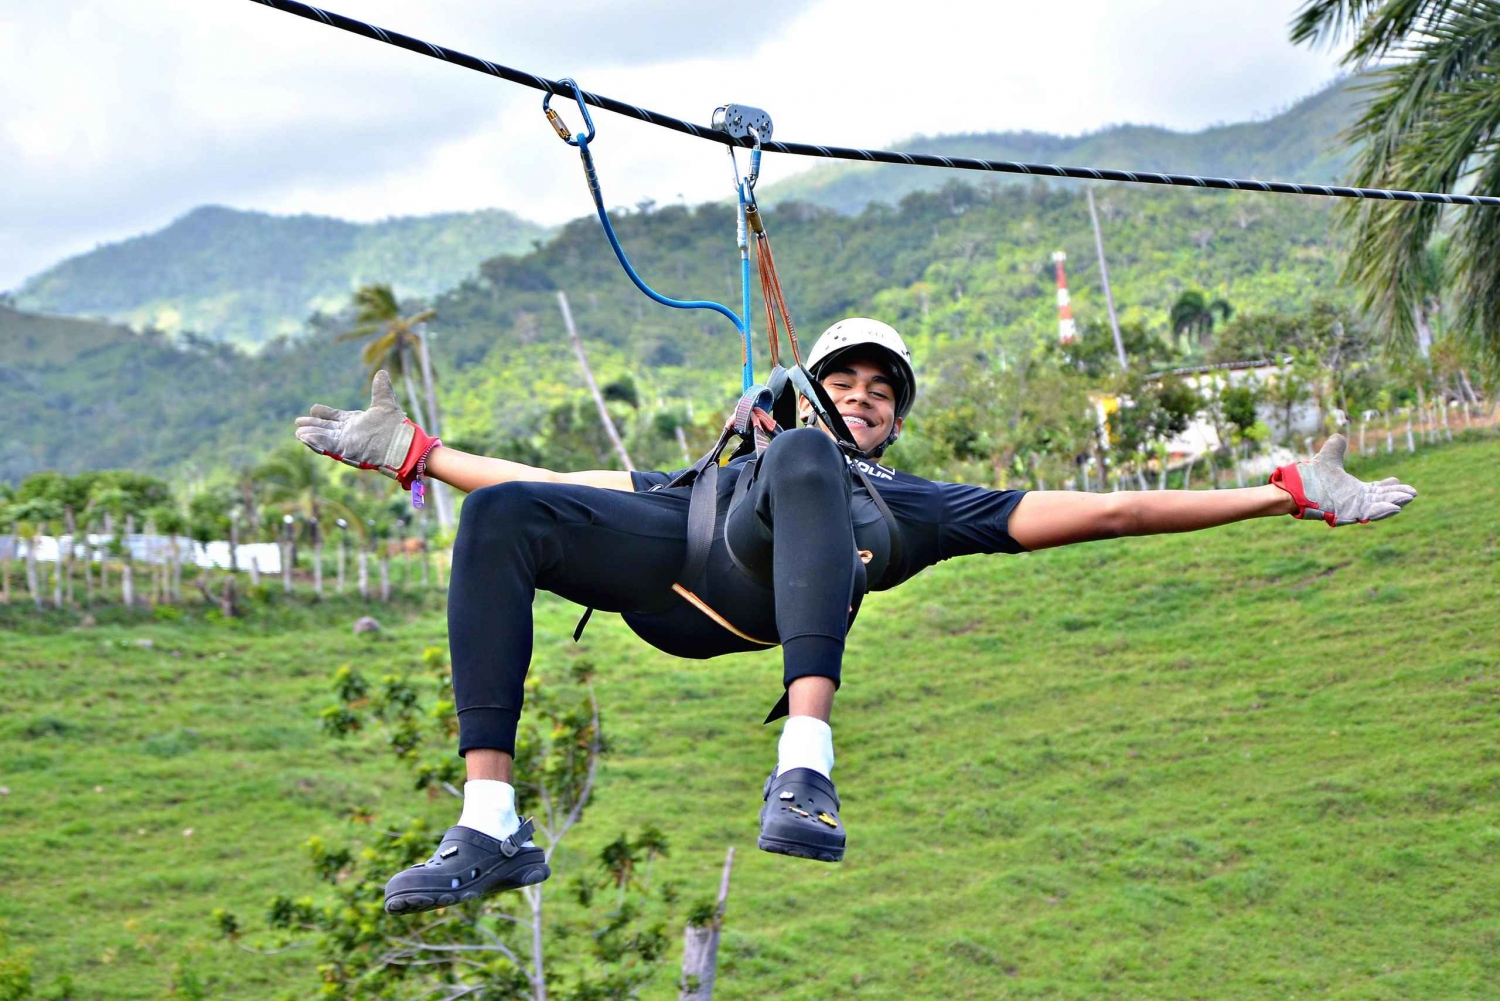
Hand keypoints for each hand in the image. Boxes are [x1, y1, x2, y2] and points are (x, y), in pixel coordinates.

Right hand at [294, 370, 416, 479]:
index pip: (336, 417)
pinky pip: (329, 446)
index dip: (324, 414)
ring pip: (324, 438)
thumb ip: (381, 389)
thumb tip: (382, 373)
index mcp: (356, 422)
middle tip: (298, 423)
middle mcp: (350, 433)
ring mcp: (347, 443)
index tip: (313, 408)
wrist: (404, 443)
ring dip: (311, 435)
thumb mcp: (385, 404)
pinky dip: (317, 442)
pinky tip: (305, 437)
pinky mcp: (347, 451)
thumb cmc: (396, 428)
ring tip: (298, 433)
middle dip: (312, 425)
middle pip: (326, 429)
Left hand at [1271, 434, 1416, 525]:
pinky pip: (1366, 515)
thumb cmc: (1309, 477)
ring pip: (1377, 509)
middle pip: (1382, 500)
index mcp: (1354, 491)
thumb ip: (1335, 449)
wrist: (1293, 487)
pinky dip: (1380, 512)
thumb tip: (1340, 436)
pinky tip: (1394, 508)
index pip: (1377, 490)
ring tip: (1408, 499)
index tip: (1400, 481)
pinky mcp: (1345, 516)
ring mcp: (1350, 510)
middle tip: (1413, 493)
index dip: (1390, 487)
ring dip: (1393, 504)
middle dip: (1398, 497)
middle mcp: (1355, 502)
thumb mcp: (1328, 460)